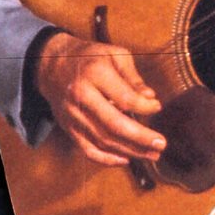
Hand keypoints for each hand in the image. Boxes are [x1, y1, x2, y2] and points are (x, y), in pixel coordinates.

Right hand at [33, 31, 164, 166]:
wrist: (53, 65)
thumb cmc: (89, 58)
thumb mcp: (114, 54)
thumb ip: (133, 77)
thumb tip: (150, 98)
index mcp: (95, 74)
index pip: (124, 98)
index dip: (144, 107)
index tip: (157, 107)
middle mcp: (81, 96)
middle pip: (113, 125)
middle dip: (140, 138)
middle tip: (161, 144)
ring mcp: (73, 115)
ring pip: (103, 141)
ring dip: (130, 151)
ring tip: (152, 154)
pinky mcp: (68, 128)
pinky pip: (88, 150)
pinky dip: (107, 159)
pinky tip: (126, 159)